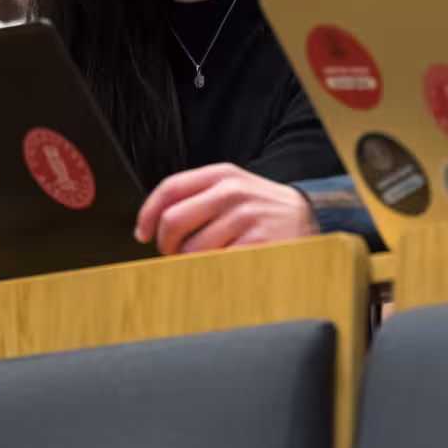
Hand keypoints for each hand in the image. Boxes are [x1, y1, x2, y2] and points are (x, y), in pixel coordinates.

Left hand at [134, 163, 319, 255]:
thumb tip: (153, 223)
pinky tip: (222, 268)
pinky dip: (211, 273)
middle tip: (173, 253)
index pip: (170, 189)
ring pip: (192, 250)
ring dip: (190, 263)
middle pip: (174, 221)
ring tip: (205, 261)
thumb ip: (196, 196)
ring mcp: (245, 217)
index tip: (142, 233)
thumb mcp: (231, 187)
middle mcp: (232, 191)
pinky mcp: (256, 244)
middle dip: (165, 244)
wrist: (306, 216)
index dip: (148, 214)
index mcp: (221, 174)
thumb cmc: (260, 207)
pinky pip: (216, 266)